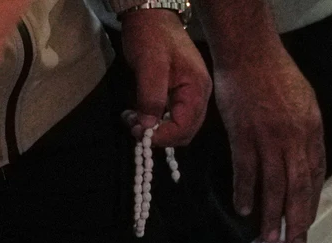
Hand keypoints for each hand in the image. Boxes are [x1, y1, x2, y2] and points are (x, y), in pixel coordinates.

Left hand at [120, 9, 210, 146]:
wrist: (151, 16)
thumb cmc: (151, 36)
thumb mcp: (149, 65)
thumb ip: (151, 97)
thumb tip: (147, 127)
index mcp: (197, 89)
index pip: (185, 128)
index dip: (163, 137)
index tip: (139, 133)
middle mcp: (199, 96)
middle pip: (184, 132)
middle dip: (159, 135)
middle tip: (133, 126)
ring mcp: (190, 95)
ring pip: (177, 126)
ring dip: (155, 129)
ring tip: (132, 118)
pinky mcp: (179, 93)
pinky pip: (171, 116)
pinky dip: (155, 120)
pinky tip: (138, 112)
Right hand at [213, 46, 325, 242]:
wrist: (250, 54)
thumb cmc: (276, 75)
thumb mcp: (303, 103)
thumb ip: (304, 134)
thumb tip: (304, 163)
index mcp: (312, 131)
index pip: (315, 175)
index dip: (310, 203)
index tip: (305, 223)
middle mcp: (294, 138)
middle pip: (298, 187)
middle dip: (297, 220)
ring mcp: (269, 138)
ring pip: (273, 185)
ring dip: (272, 215)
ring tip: (269, 238)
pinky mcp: (244, 135)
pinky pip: (246, 170)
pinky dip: (245, 191)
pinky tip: (244, 209)